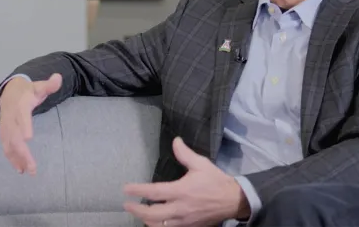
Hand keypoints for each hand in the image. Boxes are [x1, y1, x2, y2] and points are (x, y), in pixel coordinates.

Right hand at [0, 73, 61, 174]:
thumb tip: (59, 77)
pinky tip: (20, 169)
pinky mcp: (4, 134)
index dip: (24, 126)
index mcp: (20, 106)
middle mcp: (10, 118)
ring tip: (28, 171)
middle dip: (23, 153)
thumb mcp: (39, 86)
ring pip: (9, 145)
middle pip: (15, 137)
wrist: (9, 92)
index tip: (29, 137)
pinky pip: (6, 148)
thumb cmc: (29, 91)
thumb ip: (50, 84)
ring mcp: (6, 127)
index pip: (22, 116)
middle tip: (33, 167)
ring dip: (18, 159)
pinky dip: (12, 159)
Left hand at [123, 137, 250, 226]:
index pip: (154, 192)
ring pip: (159, 225)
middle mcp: (180, 208)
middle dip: (137, 210)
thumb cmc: (215, 180)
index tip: (126, 189)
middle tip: (127, 205)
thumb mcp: (201, 164)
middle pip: (152, 214)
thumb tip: (175, 140)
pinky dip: (158, 226)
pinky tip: (154, 221)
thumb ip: (185, 154)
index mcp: (182, 191)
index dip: (138, 191)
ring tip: (139, 214)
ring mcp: (184, 221)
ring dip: (146, 220)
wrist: (232, 200)